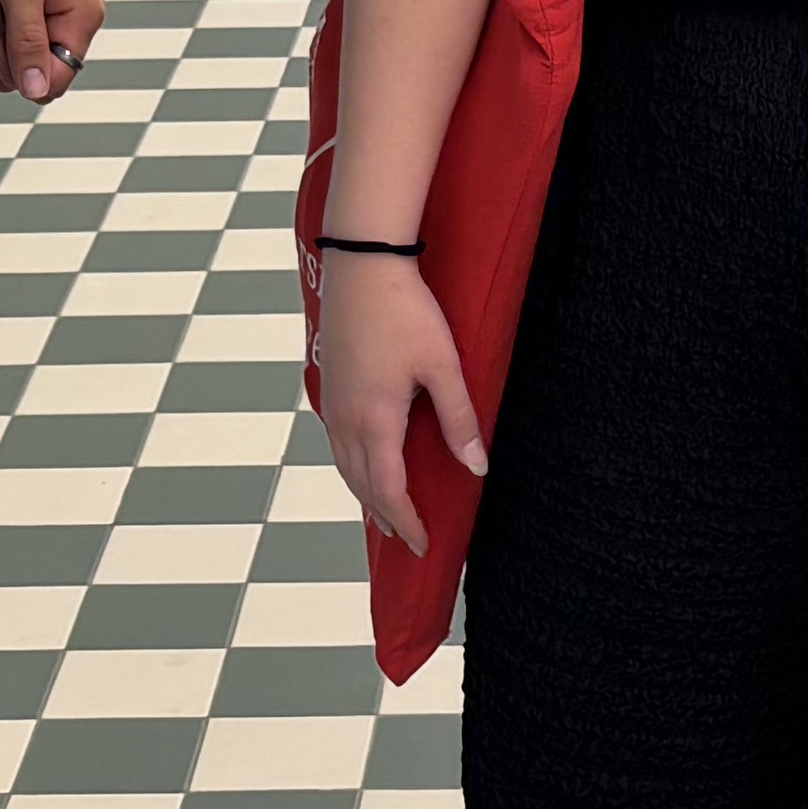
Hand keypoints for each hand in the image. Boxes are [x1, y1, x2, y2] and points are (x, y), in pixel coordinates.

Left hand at [0, 0, 100, 100]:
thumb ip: (27, 44)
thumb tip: (34, 89)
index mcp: (83, 18)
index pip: (56, 78)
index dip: (20, 77)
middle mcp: (80, 14)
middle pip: (42, 64)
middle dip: (9, 49)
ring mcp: (65, 2)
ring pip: (31, 43)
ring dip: (6, 30)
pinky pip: (28, 22)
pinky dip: (8, 15)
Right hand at [313, 250, 481, 554]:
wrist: (362, 264)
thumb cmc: (405, 311)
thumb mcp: (443, 366)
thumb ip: (459, 419)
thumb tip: (476, 468)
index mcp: (375, 421)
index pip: (389, 491)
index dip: (408, 522)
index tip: (424, 545)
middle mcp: (346, 419)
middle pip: (362, 485)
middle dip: (386, 516)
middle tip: (408, 539)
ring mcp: (333, 402)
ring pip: (344, 465)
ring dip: (366, 494)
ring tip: (386, 512)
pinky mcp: (331, 384)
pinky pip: (337, 442)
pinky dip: (352, 466)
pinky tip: (364, 462)